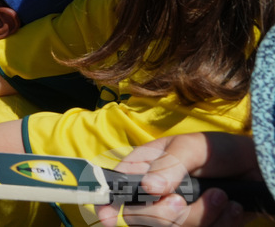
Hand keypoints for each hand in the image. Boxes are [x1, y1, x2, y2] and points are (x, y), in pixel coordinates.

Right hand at [96, 133, 258, 226]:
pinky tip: (233, 208)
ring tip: (223, 197)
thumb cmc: (219, 149)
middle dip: (165, 214)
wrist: (257, 167)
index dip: (108, 204)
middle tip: (181, 201)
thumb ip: (170, 164)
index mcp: (144, 166)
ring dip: (203, 217)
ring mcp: (177, 212)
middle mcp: (155, 192)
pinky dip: (221, 224)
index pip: (116, 186)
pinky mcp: (200, 225)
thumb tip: (149, 187)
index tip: (110, 219)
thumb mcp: (193, 147)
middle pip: (143, 217)